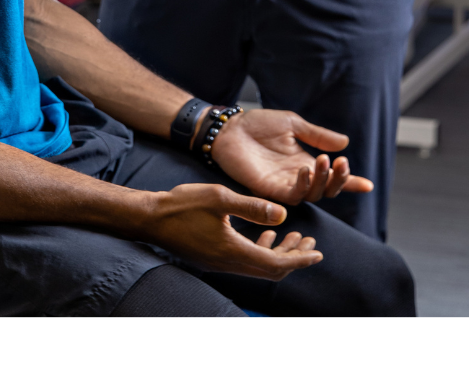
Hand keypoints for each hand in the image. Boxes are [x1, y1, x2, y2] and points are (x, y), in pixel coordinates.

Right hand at [137, 183, 321, 279]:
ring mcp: (220, 263)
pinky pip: (245, 261)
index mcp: (233, 251)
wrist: (150, 218)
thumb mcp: (220, 198)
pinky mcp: (213, 258)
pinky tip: (265, 234)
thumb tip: (283, 214)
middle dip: (294, 257)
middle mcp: (228, 263)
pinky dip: (261, 250)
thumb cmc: (182, 205)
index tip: (318, 253)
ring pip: (258, 266)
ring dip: (279, 253)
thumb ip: (253, 207)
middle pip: (270, 270)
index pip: (275, 264)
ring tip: (294, 235)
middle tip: (310, 241)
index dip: (299, 259)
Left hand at [209, 108, 374, 204]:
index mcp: (305, 162)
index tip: (367, 185)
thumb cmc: (259, 125)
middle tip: (342, 162)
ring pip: (313, 195)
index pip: (331, 177)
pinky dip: (303, 185)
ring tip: (325, 161)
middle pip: (326, 190)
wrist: (231, 128)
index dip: (350, 182)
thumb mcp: (294, 125)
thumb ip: (318, 135)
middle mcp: (297, 177)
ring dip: (323, 181)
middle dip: (339, 179)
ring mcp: (284, 185)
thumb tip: (345, 143)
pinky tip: (305, 170)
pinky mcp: (269, 189)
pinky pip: (292, 195)